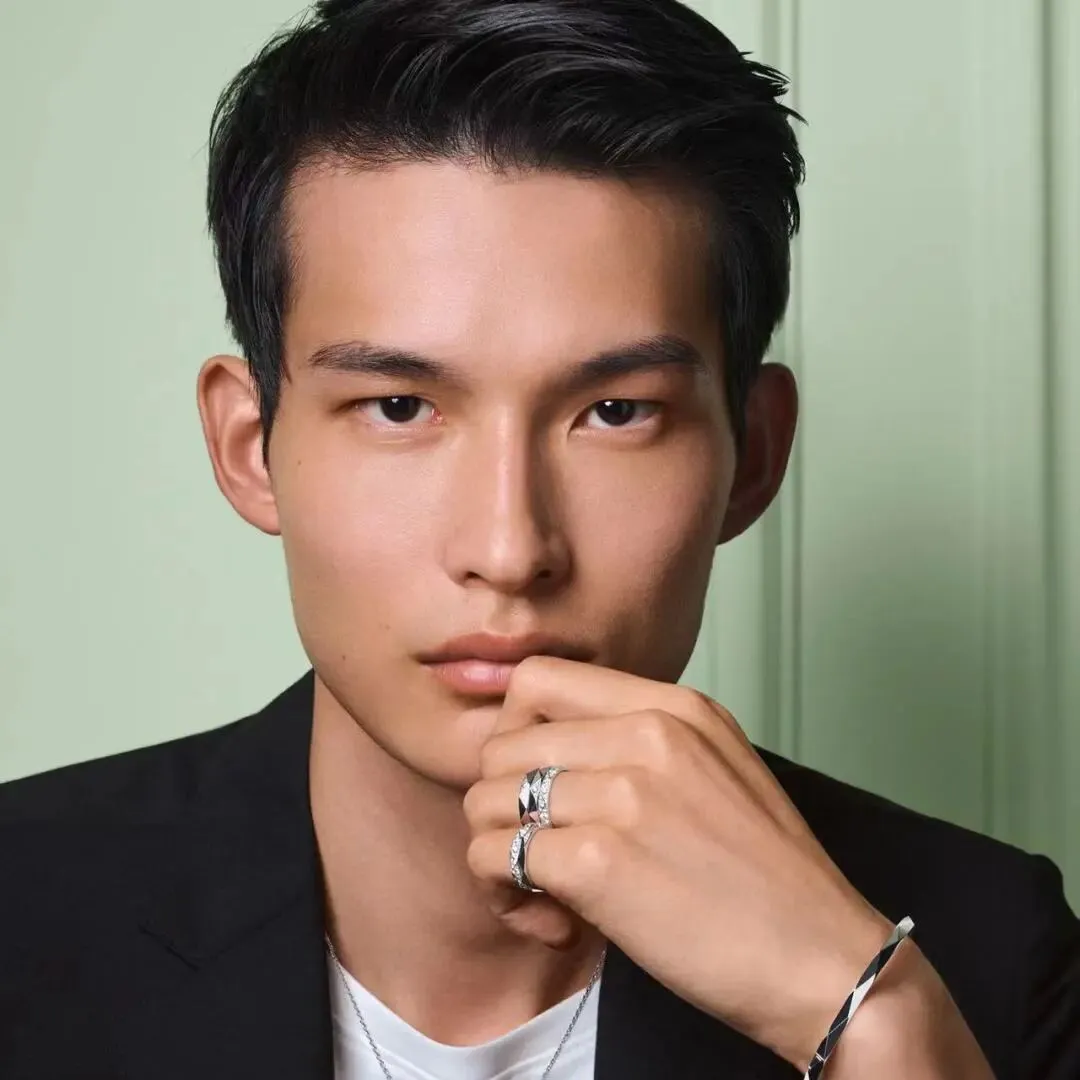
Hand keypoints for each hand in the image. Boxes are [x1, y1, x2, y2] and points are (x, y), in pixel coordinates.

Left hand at [463, 655, 895, 1071]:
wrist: (826, 962)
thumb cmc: (766, 881)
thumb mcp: (714, 769)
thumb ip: (639, 744)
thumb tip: (547, 755)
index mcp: (674, 706)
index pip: (537, 680)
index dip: (514, 735)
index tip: (535, 787)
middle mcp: (646, 734)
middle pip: (501, 744)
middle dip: (502, 805)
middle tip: (539, 856)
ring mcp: (622, 793)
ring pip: (487, 802)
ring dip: (500, 855)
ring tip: (548, 896)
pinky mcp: (599, 861)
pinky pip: (494, 859)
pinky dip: (509, 898)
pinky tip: (558, 925)